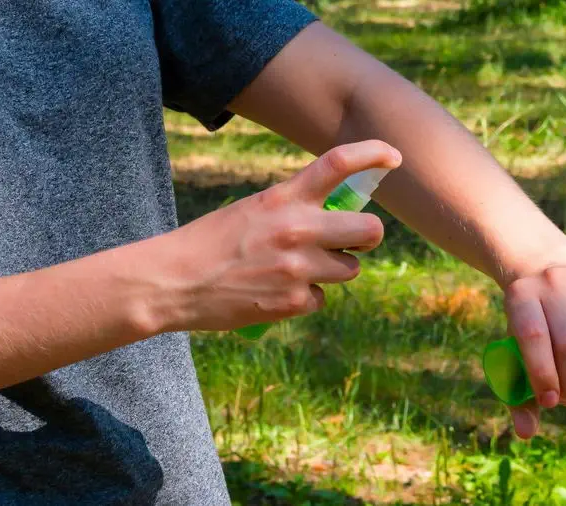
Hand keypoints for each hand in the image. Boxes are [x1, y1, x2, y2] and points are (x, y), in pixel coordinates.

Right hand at [148, 140, 401, 332]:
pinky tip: (278, 292)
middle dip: (369, 236)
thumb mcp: (253, 209)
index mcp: (284, 197)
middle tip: (355, 240)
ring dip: (335, 269)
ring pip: (351, 269)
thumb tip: (336, 217)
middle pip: (371, 229)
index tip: (393, 156)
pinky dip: (307, 297)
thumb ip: (294, 208)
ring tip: (299, 269)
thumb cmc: (211, 242)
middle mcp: (298, 228)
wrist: (172, 281)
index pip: (338, 163)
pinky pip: (323, 298)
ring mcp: (299, 267)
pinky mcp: (294, 301)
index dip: (373, 153)